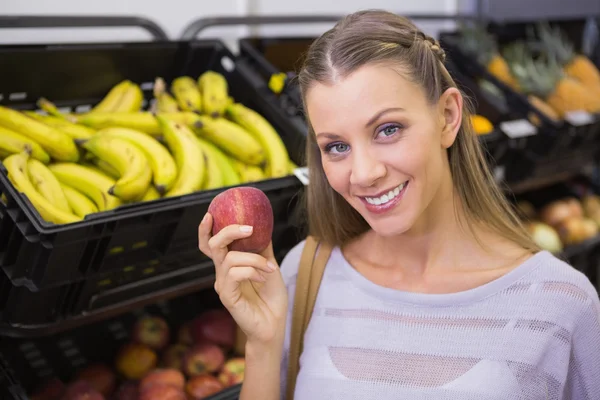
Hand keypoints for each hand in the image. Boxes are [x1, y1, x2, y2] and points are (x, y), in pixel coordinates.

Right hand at [198, 213, 287, 345]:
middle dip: (228, 232)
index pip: (210, 245)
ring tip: (269, 268)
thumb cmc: (272, 297)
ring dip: (254, 259)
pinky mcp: (226, 296)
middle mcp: (222, 273)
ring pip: (230, 258)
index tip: (211, 213)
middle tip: (248, 229)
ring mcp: (222, 285)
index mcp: (229, 265)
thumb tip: (263, 226)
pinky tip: (263, 277)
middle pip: (212, 245)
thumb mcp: (269, 265)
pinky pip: (234, 273)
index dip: (206, 229)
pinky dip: (252, 270)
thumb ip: (262, 248)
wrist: (275, 323)